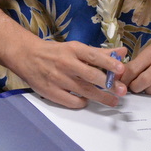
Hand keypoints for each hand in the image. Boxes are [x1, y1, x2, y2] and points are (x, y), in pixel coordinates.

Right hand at [10, 40, 127, 108]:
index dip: (109, 63)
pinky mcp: (51, 92)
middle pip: (91, 76)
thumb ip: (101, 52)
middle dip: (108, 84)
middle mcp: (66, 64)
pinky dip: (82, 102)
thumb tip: (123, 52)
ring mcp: (58, 79)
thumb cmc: (57, 52)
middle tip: (122, 91)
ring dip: (101, 97)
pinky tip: (88, 101)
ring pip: (83, 90)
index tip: (121, 69)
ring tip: (113, 101)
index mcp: (74, 50)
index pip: (94, 56)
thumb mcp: (77, 48)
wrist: (27, 56)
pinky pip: (71, 101)